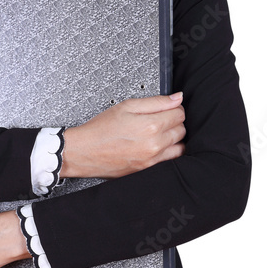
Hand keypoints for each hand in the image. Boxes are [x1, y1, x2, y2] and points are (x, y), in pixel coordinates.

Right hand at [61, 92, 185, 179]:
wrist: (84, 152)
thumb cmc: (100, 129)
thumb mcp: (126, 106)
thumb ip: (156, 101)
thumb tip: (177, 98)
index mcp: (150, 125)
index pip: (179, 113)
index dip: (174, 107)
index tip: (167, 108)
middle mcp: (154, 144)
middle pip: (182, 129)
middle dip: (174, 121)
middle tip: (159, 118)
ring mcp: (152, 159)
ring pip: (180, 146)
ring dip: (174, 138)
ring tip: (159, 133)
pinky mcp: (148, 169)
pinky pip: (171, 160)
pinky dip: (169, 151)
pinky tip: (157, 145)